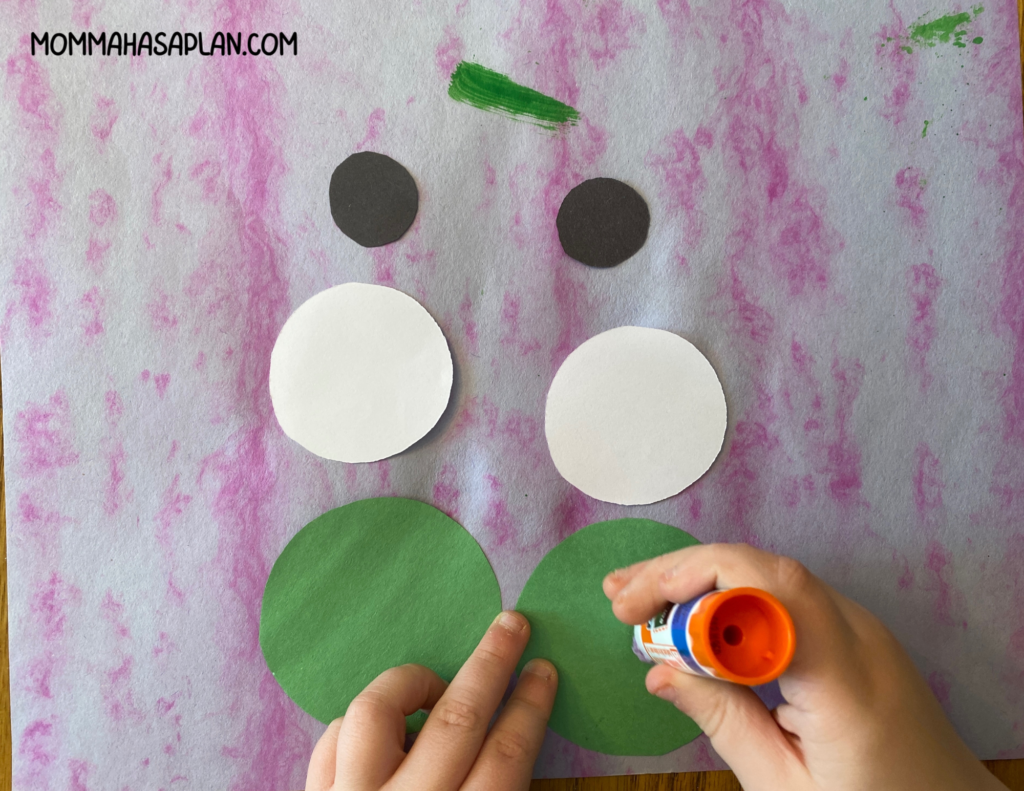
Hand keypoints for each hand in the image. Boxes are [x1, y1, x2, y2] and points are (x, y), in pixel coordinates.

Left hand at [305, 611, 556, 790]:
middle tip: (512, 624)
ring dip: (410, 687)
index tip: (543, 669)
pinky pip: (330, 741)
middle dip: (490, 664)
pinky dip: (359, 725)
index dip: (530, 706)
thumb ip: (494, 789)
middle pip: (455, 721)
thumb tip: (509, 733)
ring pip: (375, 714)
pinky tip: (385, 730)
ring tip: (433, 690)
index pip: (506, 755)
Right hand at [604, 544, 1006, 790]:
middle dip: (682, 571)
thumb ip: (724, 723)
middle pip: (761, 567)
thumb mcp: (785, 790)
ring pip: (769, 573)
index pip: (768, 589)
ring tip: (637, 596)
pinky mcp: (855, 635)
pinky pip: (783, 596)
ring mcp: (862, 629)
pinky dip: (730, 596)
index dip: (696, 585)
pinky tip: (691, 614)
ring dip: (700, 577)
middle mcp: (859, 636)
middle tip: (616, 595)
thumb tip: (660, 671)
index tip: (638, 618)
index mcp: (843, 680)